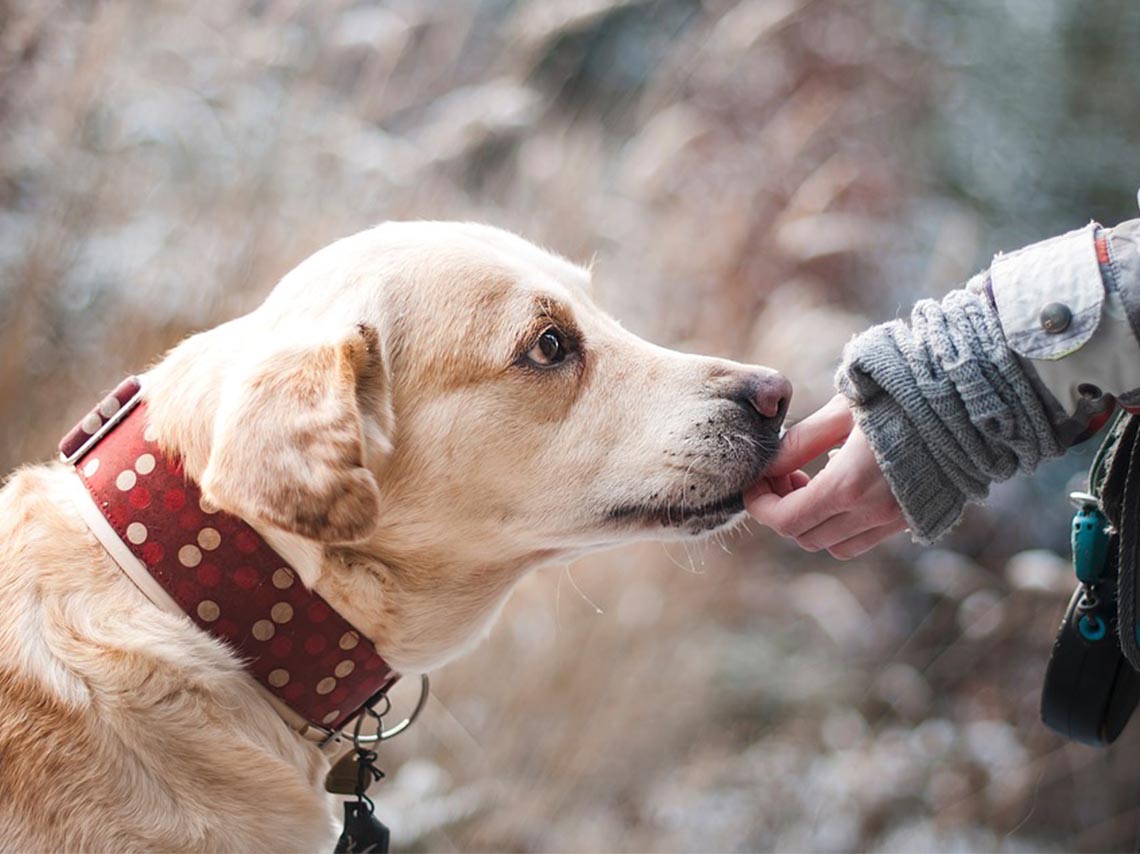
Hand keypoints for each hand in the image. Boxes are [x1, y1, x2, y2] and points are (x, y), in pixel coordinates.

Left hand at [746, 394, 906, 558]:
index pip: (786, 520)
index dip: (760, 505)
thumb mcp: (842, 410)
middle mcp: (873, 513)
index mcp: (849, 485)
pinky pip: (865, 538)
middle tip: (783, 474)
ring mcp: (897, 520)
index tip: (754, 483)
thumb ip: (801, 442)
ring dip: (813, 521)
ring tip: (811, 480)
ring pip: (835, 545)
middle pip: (805, 536)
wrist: (970, 399)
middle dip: (783, 510)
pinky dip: (843, 524)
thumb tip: (768, 465)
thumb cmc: (902, 393)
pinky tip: (845, 485)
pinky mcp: (915, 518)